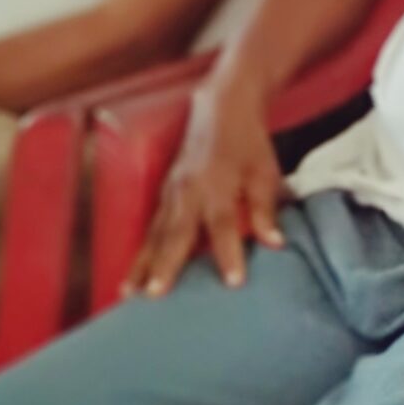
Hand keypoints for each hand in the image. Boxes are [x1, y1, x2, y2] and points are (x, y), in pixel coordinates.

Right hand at [126, 83, 284, 296]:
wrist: (222, 109)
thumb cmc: (248, 144)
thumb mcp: (265, 173)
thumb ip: (265, 210)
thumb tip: (275, 244)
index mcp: (218, 184)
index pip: (224, 224)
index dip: (229, 253)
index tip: (232, 282)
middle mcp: (189, 190)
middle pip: (176, 233)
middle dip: (165, 265)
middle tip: (155, 296)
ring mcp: (171, 191)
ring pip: (155, 233)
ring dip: (141, 264)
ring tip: (128, 294)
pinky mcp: (163, 194)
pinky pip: (151, 228)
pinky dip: (140, 252)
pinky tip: (132, 277)